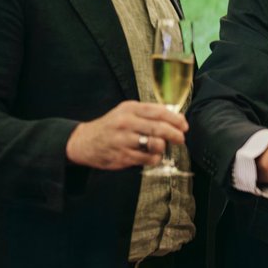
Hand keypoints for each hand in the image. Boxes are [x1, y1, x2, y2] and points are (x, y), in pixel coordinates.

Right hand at [65, 100, 186, 169]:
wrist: (84, 141)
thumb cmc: (111, 126)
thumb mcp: (126, 112)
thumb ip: (148, 112)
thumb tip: (176, 117)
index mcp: (130, 109)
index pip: (159, 112)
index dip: (175, 119)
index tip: (184, 125)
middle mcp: (126, 123)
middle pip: (160, 128)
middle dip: (175, 135)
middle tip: (180, 138)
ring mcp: (123, 140)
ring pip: (156, 144)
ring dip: (164, 147)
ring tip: (161, 147)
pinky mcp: (122, 156)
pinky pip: (148, 159)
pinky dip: (154, 158)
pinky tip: (152, 155)